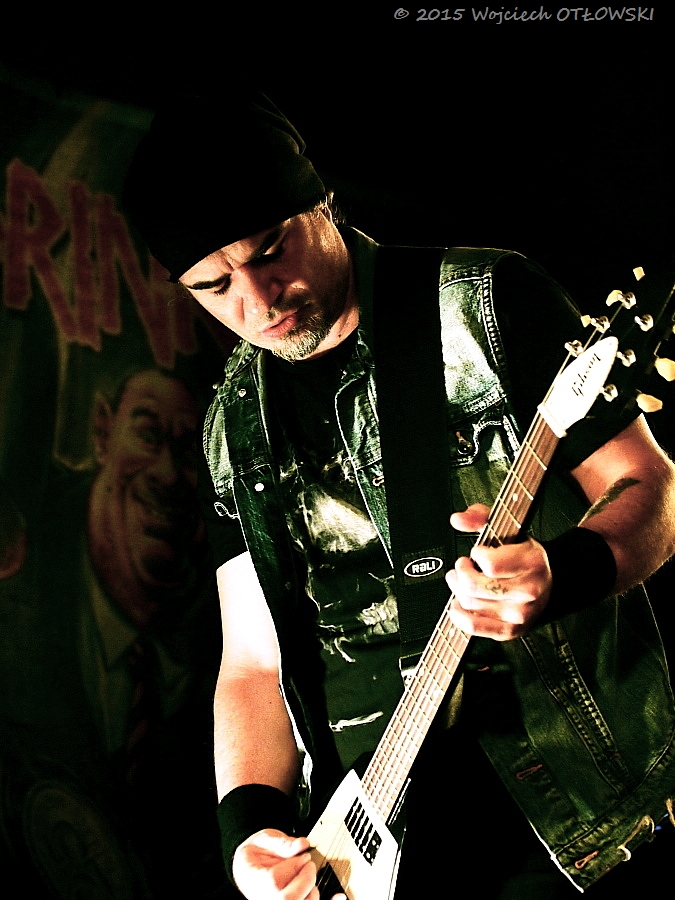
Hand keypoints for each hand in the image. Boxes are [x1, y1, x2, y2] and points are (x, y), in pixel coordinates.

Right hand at [232, 829, 345, 899]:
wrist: (248, 868)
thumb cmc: (255, 855)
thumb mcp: (263, 840)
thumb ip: (281, 842)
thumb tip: (302, 844)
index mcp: (256, 881)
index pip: (275, 881)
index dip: (294, 865)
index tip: (303, 855)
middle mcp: (266, 898)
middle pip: (289, 898)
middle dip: (306, 878)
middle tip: (308, 864)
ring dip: (312, 890)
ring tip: (308, 877)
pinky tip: (338, 896)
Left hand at [446, 504, 551, 639]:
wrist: (546, 583)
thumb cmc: (522, 556)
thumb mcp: (507, 529)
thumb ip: (480, 516)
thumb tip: (458, 519)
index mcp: (532, 563)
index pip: (490, 564)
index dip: (477, 555)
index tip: (479, 552)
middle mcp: (528, 591)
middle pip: (474, 586)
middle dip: (461, 572)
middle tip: (463, 566)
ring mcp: (519, 614)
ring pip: (470, 603)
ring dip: (457, 589)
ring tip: (461, 580)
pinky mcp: (510, 630)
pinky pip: (474, 627)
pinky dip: (458, 615)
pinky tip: (457, 604)